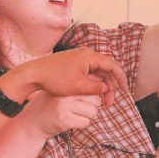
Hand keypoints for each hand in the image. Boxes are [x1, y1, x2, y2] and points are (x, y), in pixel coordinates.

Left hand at [9, 47, 127, 103]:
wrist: (33, 74)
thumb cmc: (54, 79)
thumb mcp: (78, 87)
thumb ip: (96, 88)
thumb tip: (107, 89)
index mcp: (89, 56)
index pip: (113, 66)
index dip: (121, 79)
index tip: (125, 92)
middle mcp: (86, 54)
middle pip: (106, 69)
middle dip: (110, 86)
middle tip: (108, 103)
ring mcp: (80, 58)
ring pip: (98, 72)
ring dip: (102, 85)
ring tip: (101, 101)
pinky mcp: (74, 63)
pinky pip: (90, 72)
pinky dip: (94, 83)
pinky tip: (93, 94)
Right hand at [18, 90, 103, 137]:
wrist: (32, 122)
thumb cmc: (51, 104)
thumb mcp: (63, 91)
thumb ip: (79, 87)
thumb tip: (105, 86)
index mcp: (67, 84)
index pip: (92, 85)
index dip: (95, 93)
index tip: (89, 99)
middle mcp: (66, 94)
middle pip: (96, 99)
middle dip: (93, 106)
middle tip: (80, 108)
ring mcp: (64, 107)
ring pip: (93, 112)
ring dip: (87, 116)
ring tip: (74, 115)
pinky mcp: (64, 120)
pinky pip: (85, 123)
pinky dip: (81, 124)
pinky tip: (71, 122)